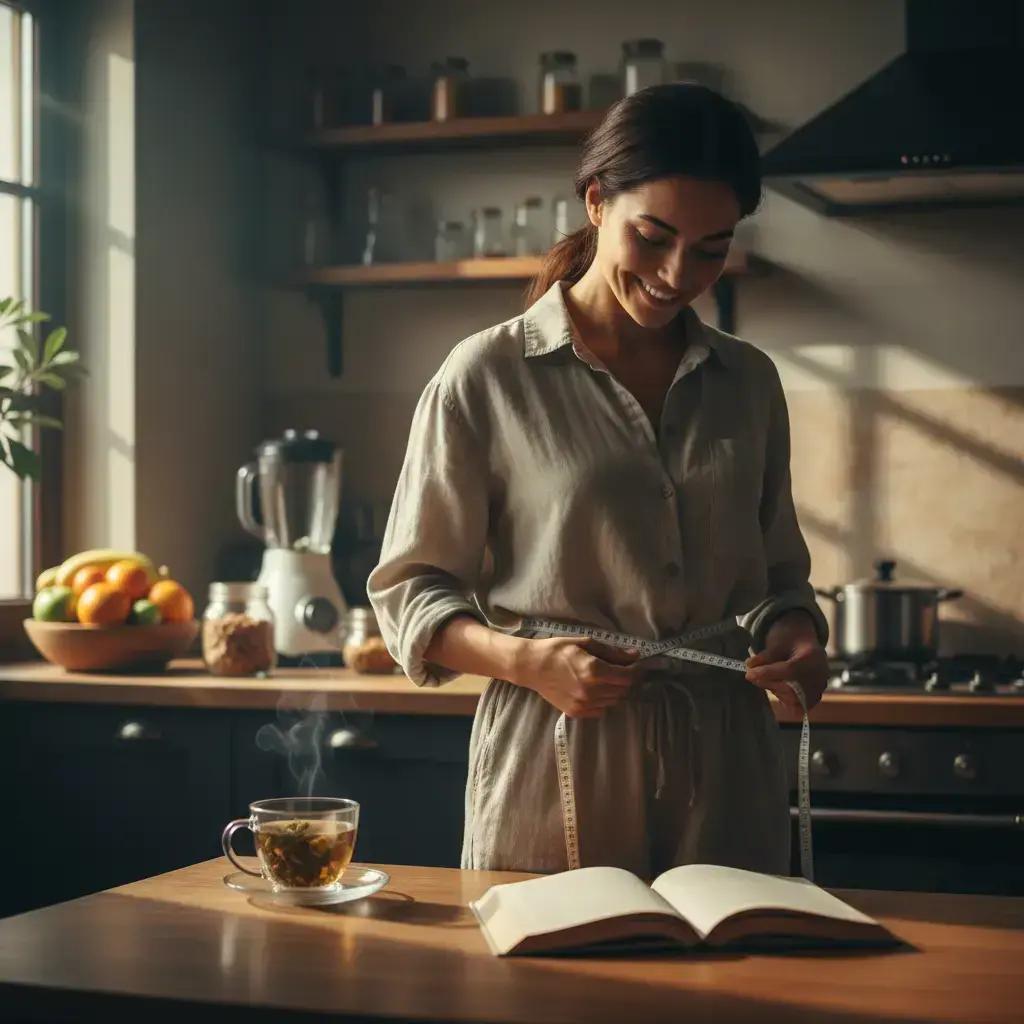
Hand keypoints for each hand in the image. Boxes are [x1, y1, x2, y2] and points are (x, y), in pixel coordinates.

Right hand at [511, 637, 644, 718]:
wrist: (532, 667)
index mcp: (594, 671)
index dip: (637, 670)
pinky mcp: (577, 712)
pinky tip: (595, 689)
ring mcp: (584, 704)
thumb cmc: (558, 650)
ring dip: (616, 690)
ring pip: (614, 701)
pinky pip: (601, 710)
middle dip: (627, 680)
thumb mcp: (586, 643)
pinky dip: (603, 701)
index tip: (637, 664)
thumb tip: (634, 656)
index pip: (629, 677)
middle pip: (623, 690)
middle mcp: (592, 691)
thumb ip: (612, 652)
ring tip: (606, 678)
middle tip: (622, 669)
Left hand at [745, 610, 828, 711]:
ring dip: (774, 690)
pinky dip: (784, 699)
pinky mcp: (814, 698)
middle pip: (792, 688)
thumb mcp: (775, 642)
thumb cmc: (789, 639)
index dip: (767, 674)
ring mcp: (819, 688)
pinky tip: (777, 687)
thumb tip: (750, 667)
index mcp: (813, 655)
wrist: (803, 642)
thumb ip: (764, 656)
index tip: (749, 673)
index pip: (790, 670)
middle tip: (753, 675)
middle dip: (768, 682)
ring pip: (793, 700)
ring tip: (768, 678)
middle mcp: (821, 675)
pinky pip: (797, 707)